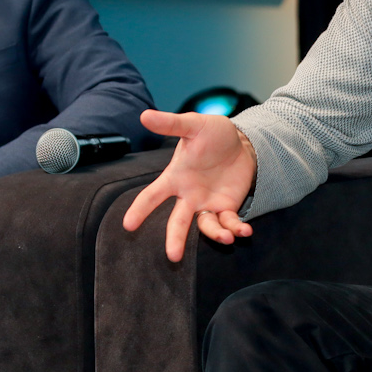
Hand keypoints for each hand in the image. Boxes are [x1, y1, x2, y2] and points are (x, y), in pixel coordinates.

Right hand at [122, 109, 255, 261]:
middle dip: (175, 239)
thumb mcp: (193, 125)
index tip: (128, 225)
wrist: (242, 142)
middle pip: (177, 221)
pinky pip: (228, 223)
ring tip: (226, 238)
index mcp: (176, 177)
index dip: (140, 209)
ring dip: (215, 235)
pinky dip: (236, 229)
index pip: (153, 196)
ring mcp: (207, 204)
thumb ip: (171, 124)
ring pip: (206, 227)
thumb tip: (144, 115)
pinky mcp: (227, 208)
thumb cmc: (213, 134)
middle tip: (173, 257)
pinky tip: (244, 231)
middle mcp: (188, 195)